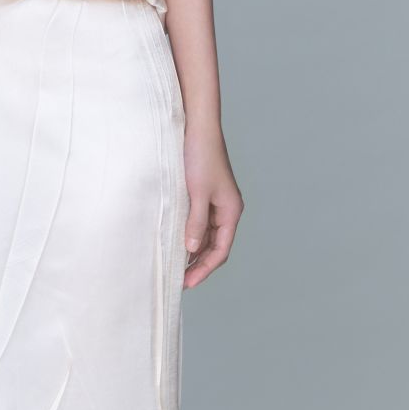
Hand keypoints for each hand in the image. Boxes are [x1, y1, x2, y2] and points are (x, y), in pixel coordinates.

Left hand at [181, 126, 243, 287]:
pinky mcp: (205, 195)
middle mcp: (227, 210)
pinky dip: (191, 236)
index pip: (221, 250)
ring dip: (195, 252)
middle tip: (180, 281)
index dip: (204, 269)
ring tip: (177, 267)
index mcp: (231, 211)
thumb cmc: (200, 156)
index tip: (187, 283)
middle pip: (216, 246)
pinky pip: (200, 224)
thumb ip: (195, 222)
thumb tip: (192, 249)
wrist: (198, 126)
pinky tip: (177, 243)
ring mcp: (216, 203)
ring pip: (208, 237)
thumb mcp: (197, 193)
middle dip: (199, 265)